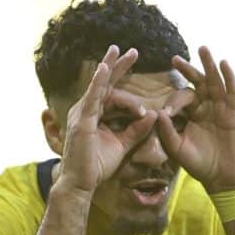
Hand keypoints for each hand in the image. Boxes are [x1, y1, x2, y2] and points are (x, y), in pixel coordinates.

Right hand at [57, 45, 158, 192]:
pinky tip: (104, 68)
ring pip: (101, 88)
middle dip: (117, 65)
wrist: (81, 184)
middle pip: (104, 83)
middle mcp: (85, 110)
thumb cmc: (96, 166)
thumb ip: (136, 130)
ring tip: (120, 52)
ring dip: (110, 68)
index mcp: (93, 115)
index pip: (110, 91)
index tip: (136, 66)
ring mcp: (81, 114)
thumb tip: (152, 115)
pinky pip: (91, 97)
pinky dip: (98, 82)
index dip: (122, 78)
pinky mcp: (82, 121)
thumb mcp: (122, 145)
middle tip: (132, 50)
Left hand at [157, 46, 234, 192]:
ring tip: (202, 48)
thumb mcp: (177, 148)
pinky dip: (229, 77)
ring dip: (209, 64)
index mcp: (192, 114)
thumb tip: (160, 113)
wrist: (221, 178)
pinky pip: (233, 91)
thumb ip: (168, 131)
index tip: (167, 112)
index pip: (182, 97)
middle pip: (198, 82)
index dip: (174, 101)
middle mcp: (207, 107)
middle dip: (188, 69)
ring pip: (215, 81)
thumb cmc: (199, 164)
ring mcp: (222, 108)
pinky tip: (223, 63)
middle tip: (174, 58)